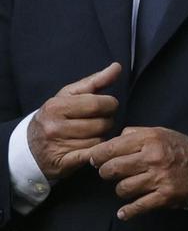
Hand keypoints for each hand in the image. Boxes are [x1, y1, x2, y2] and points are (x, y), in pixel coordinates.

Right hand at [28, 62, 120, 180]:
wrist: (27, 147)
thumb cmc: (55, 116)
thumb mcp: (69, 95)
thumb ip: (95, 81)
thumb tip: (117, 67)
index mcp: (57, 106)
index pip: (99, 104)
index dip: (110, 104)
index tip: (107, 106)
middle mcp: (54, 126)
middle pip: (101, 123)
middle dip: (107, 121)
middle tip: (100, 121)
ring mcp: (57, 146)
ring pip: (99, 140)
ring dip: (101, 137)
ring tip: (93, 134)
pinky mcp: (63, 163)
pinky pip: (93, 155)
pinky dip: (97, 151)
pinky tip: (93, 147)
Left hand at [90, 127, 187, 220]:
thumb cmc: (180, 149)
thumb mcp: (161, 132)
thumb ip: (136, 133)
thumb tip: (113, 140)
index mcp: (151, 139)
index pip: (112, 148)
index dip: (98, 155)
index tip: (94, 159)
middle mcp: (154, 157)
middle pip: (112, 169)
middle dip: (105, 172)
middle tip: (108, 172)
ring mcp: (159, 178)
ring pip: (122, 188)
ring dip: (121, 189)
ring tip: (128, 185)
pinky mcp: (164, 195)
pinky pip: (137, 206)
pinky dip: (128, 211)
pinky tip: (124, 211)